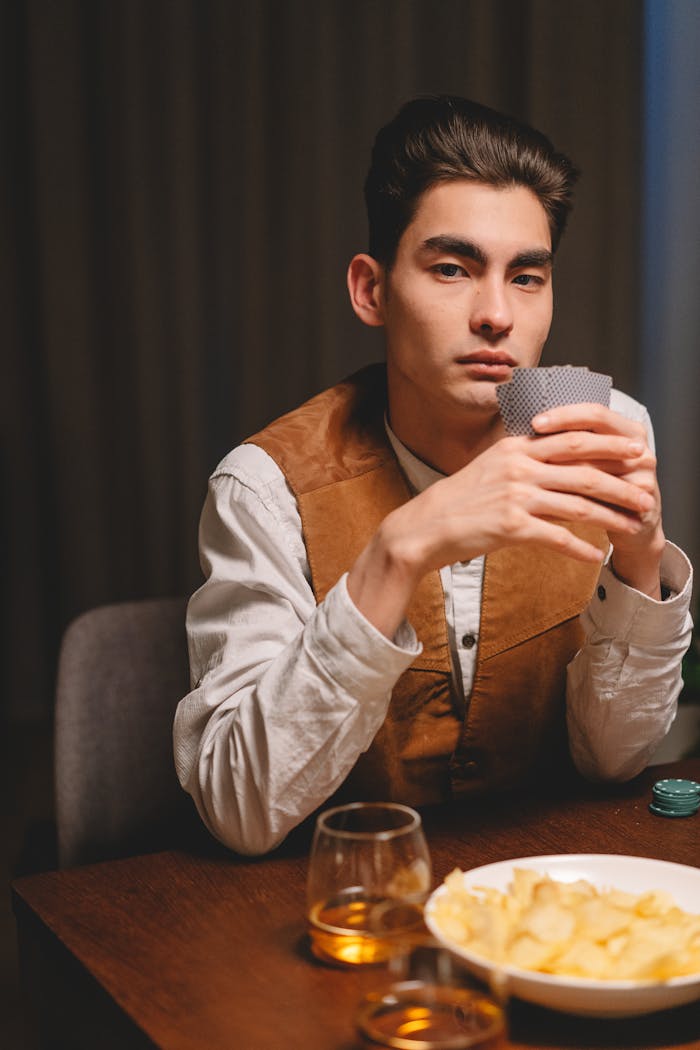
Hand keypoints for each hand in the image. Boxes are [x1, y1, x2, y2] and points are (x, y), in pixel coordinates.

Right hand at [348, 417, 655, 635]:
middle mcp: (518, 466)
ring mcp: (515, 496)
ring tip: (632, 525)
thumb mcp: (490, 467)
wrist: (423, 527)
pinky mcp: (510, 526)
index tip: (634, 448)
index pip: (571, 438)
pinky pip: (557, 537)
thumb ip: (523, 460)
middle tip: (646, 489)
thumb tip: (557, 462)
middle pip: (583, 470)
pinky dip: (579, 548)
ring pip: (578, 504)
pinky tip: (595, 556)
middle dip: (620, 480)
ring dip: (611, 516)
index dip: (608, 443)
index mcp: (515, 447)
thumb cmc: (458, 501)